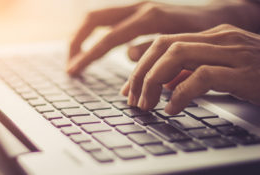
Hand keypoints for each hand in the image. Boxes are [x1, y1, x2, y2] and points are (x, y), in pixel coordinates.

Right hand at [67, 0, 259, 74]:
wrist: (218, 15)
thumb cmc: (203, 33)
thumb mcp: (181, 46)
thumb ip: (153, 51)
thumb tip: (128, 56)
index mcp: (149, 18)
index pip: (109, 38)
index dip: (88, 56)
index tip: (73, 70)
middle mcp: (139, 7)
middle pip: (94, 19)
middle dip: (77, 41)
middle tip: (70, 63)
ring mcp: (137, 7)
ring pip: (99, 17)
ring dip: (83, 37)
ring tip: (75, 58)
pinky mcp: (138, 11)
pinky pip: (109, 21)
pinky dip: (97, 35)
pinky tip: (94, 49)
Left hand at [120, 24, 259, 113]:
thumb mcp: (222, 72)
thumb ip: (193, 73)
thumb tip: (164, 84)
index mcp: (213, 35)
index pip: (164, 42)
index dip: (141, 65)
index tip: (129, 88)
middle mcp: (220, 38)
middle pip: (164, 46)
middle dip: (142, 73)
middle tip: (133, 99)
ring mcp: (233, 52)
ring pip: (177, 55)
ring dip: (154, 81)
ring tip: (147, 104)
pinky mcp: (244, 72)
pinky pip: (201, 77)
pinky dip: (180, 93)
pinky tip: (172, 109)